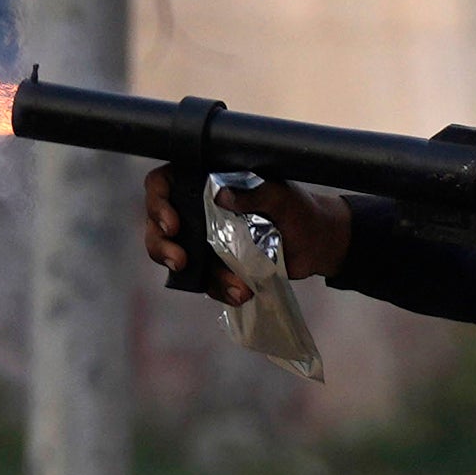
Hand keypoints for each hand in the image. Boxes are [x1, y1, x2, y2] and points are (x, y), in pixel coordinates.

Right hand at [141, 166, 345, 295]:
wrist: (318, 242)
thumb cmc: (300, 208)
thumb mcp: (281, 195)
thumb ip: (254, 192)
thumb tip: (221, 194)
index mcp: (206, 181)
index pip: (163, 184)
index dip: (157, 202)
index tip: (174, 223)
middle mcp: (198, 209)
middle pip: (158, 226)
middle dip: (161, 246)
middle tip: (180, 262)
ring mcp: (205, 240)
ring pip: (177, 257)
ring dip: (200, 275)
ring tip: (235, 287)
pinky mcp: (217, 265)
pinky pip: (205, 280)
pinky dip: (220, 289)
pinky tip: (241, 293)